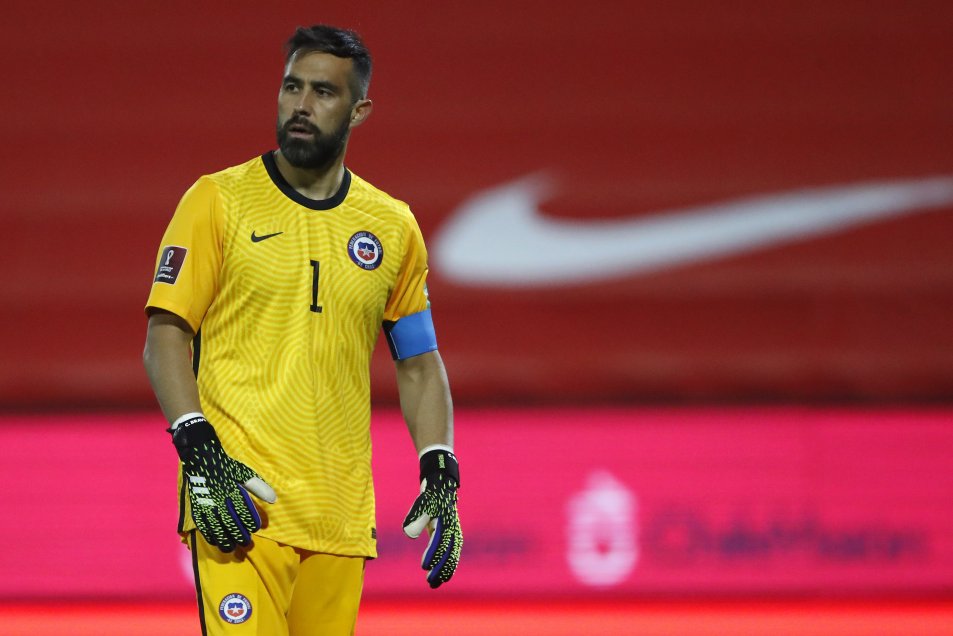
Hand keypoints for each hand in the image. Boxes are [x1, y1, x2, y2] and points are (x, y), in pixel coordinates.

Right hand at [169, 415, 275, 551]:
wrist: (201, 458)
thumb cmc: (226, 467)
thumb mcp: (244, 473)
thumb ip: (258, 487)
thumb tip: (274, 499)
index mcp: (232, 489)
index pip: (243, 510)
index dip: (250, 521)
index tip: (256, 528)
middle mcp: (219, 498)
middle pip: (230, 522)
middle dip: (239, 535)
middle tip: (246, 544)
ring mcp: (206, 503)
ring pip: (216, 527)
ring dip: (224, 539)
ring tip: (232, 548)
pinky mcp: (197, 506)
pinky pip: (202, 524)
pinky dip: (209, 535)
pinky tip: (215, 542)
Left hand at [402, 448, 461, 587]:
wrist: (442, 485)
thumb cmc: (430, 496)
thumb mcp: (421, 503)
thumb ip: (416, 518)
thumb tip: (408, 533)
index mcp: (445, 522)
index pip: (440, 542)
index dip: (433, 554)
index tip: (424, 566)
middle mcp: (453, 529)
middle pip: (449, 552)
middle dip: (440, 568)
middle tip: (430, 581)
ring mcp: (455, 532)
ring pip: (453, 555)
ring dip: (445, 570)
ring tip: (435, 584)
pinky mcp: (453, 535)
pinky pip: (453, 553)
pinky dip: (449, 565)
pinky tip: (443, 575)